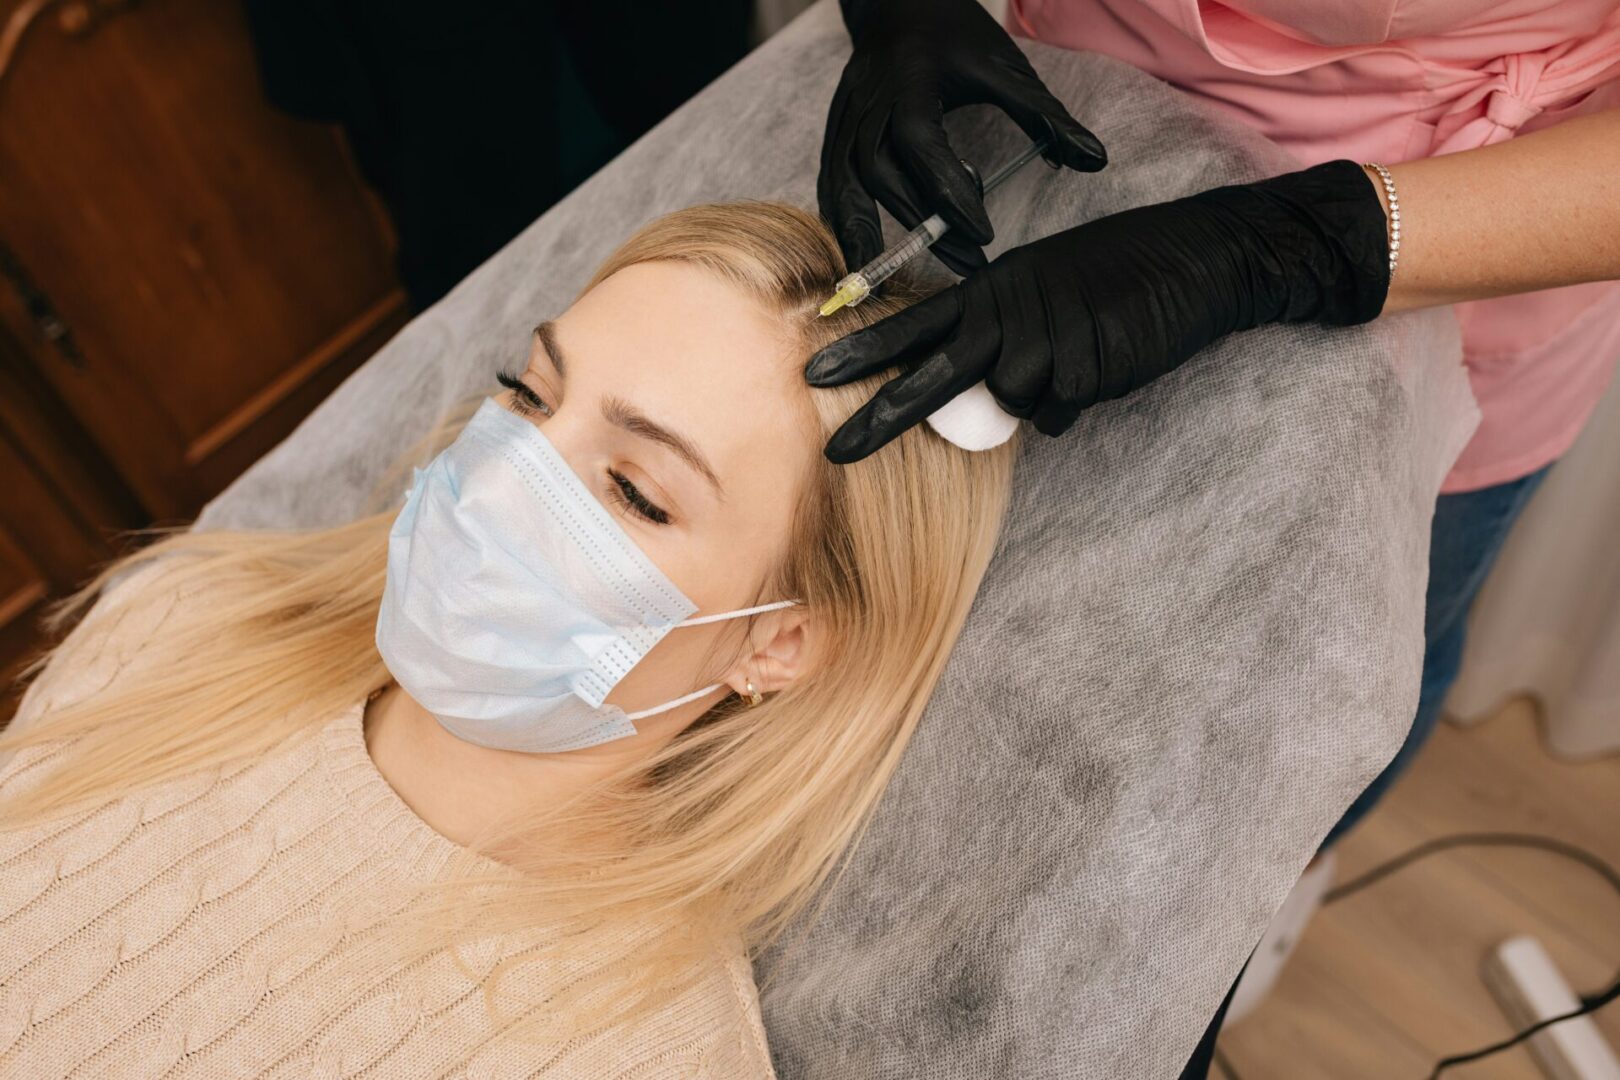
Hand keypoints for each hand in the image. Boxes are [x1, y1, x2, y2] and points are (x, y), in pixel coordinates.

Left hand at [806, 160, 1392, 462]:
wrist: (1191, 260)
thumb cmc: (1115, 277)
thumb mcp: (1044, 292)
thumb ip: (1003, 333)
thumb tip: (986, 392)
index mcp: (992, 289)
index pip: (913, 322)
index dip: (864, 349)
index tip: (815, 371)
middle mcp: (1007, 314)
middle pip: (930, 375)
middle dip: (881, 417)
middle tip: (834, 452)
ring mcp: (1044, 343)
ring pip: (1010, 401)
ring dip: (1041, 392)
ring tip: (1079, 352)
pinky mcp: (1081, 371)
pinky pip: (1059, 412)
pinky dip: (1078, 398)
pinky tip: (1104, 362)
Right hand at [819, 0, 1105, 277]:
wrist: (899, 2)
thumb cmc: (954, 33)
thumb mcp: (1005, 66)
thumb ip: (1046, 115)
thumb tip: (1094, 160)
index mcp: (911, 80)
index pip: (923, 145)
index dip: (949, 193)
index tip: (985, 234)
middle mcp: (870, 100)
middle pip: (882, 172)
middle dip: (922, 224)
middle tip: (967, 264)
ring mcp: (846, 115)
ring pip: (845, 181)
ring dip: (865, 231)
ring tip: (889, 277)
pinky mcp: (835, 128)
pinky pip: (829, 179)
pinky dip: (840, 217)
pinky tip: (858, 250)